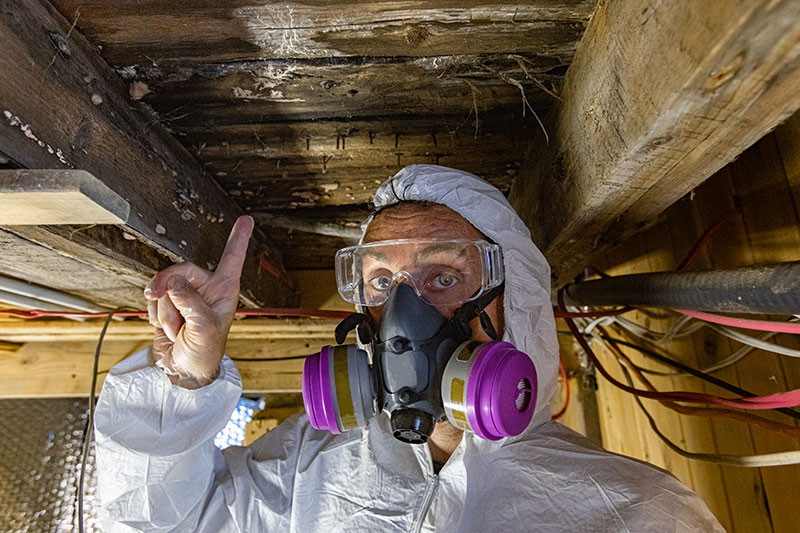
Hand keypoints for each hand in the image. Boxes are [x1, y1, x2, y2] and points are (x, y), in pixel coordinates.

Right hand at [145, 216, 253, 386]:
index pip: (232, 259)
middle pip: (181, 270)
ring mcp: (186, 295)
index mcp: (224, 290)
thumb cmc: (204, 352)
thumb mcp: (204, 328)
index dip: (239, 239)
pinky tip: (164, 327)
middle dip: (168, 288)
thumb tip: (171, 283)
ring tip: (175, 330)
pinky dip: (153, 312)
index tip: (246, 219)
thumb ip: (190, 303)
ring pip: (164, 286)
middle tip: (162, 304)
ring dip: (163, 310)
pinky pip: (153, 296)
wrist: (181, 370)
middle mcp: (206, 288)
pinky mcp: (167, 304)